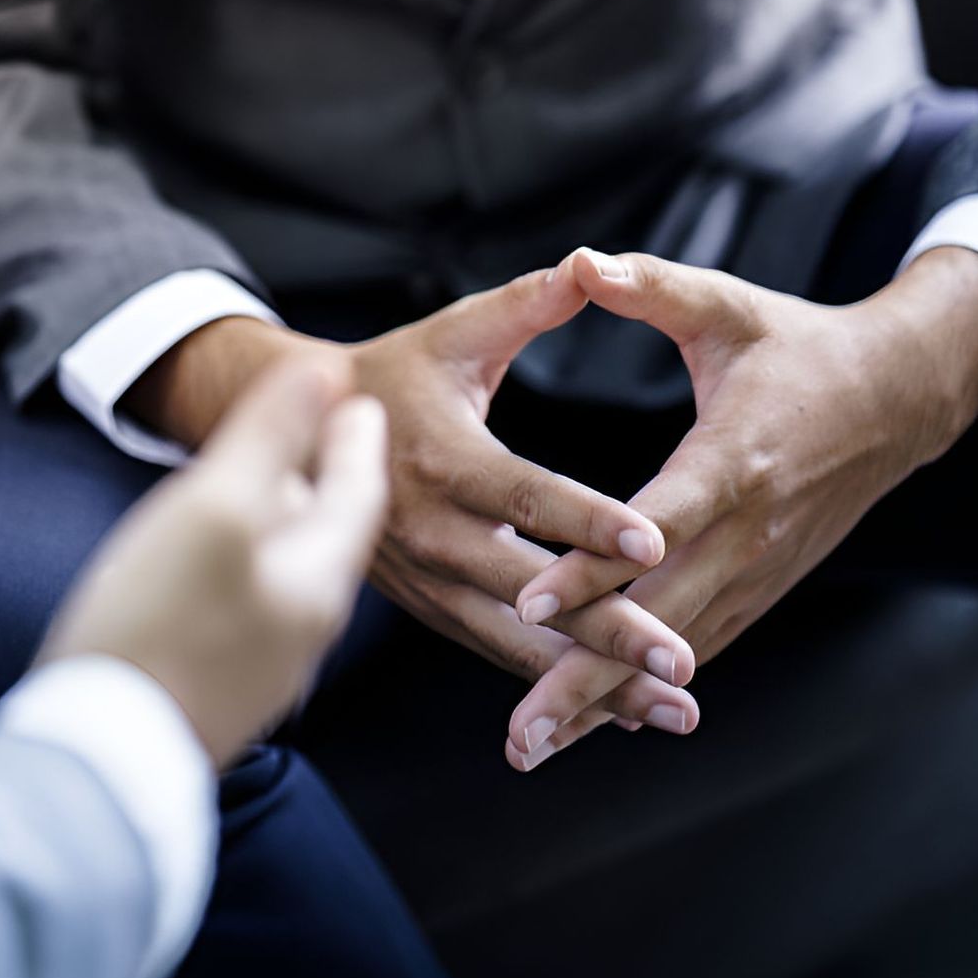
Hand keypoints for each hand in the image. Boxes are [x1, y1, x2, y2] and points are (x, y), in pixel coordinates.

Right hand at [42, 356, 387, 765]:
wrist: (97, 761)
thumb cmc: (156, 626)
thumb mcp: (217, 507)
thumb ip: (273, 436)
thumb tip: (326, 371)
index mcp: (317, 580)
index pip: (358, 493)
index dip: (354, 437)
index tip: (356, 396)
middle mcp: (302, 628)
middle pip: (325, 535)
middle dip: (326, 481)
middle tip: (324, 434)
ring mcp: (259, 666)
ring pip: (285, 573)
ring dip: (282, 524)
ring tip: (265, 489)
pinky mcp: (214, 690)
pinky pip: (245, 609)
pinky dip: (244, 567)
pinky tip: (209, 565)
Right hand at [126, 274, 697, 735]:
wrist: (296, 440)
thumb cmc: (394, 375)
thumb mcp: (453, 334)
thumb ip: (524, 306)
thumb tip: (589, 267)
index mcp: (444, 459)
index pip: (526, 496)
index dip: (589, 520)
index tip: (656, 542)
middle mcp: (433, 533)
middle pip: (530, 592)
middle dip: (609, 632)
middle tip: (682, 666)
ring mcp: (428, 581)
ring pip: (516, 642)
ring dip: (594, 681)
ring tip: (672, 711)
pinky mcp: (431, 608)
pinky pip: (496, 652)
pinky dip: (554, 684)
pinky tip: (616, 709)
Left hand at [503, 246, 977, 771]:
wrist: (898, 396)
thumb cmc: (797, 345)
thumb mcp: (728, 308)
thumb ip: (653, 288)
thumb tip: (582, 261)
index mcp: (734, 461)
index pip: (653, 526)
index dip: (592, 566)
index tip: (530, 602)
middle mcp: (747, 533)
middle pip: (656, 620)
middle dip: (582, 679)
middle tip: (517, 735)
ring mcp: (757, 572)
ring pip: (672, 653)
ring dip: (603, 704)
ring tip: (531, 748)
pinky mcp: (759, 589)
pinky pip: (694, 649)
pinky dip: (641, 692)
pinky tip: (586, 727)